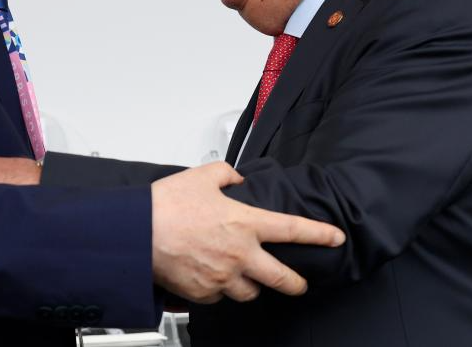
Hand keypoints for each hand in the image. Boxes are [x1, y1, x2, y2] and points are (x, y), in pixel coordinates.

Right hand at [150, 162, 343, 303]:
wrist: (137, 233)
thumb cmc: (166, 205)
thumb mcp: (202, 176)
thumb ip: (227, 175)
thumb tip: (236, 179)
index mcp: (245, 224)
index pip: (293, 230)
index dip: (319, 234)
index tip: (335, 237)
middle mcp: (240, 255)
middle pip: (283, 278)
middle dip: (297, 283)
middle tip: (300, 283)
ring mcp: (223, 278)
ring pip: (251, 292)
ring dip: (252, 285)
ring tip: (243, 276)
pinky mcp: (204, 293)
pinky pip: (221, 296)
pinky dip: (220, 289)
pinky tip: (211, 276)